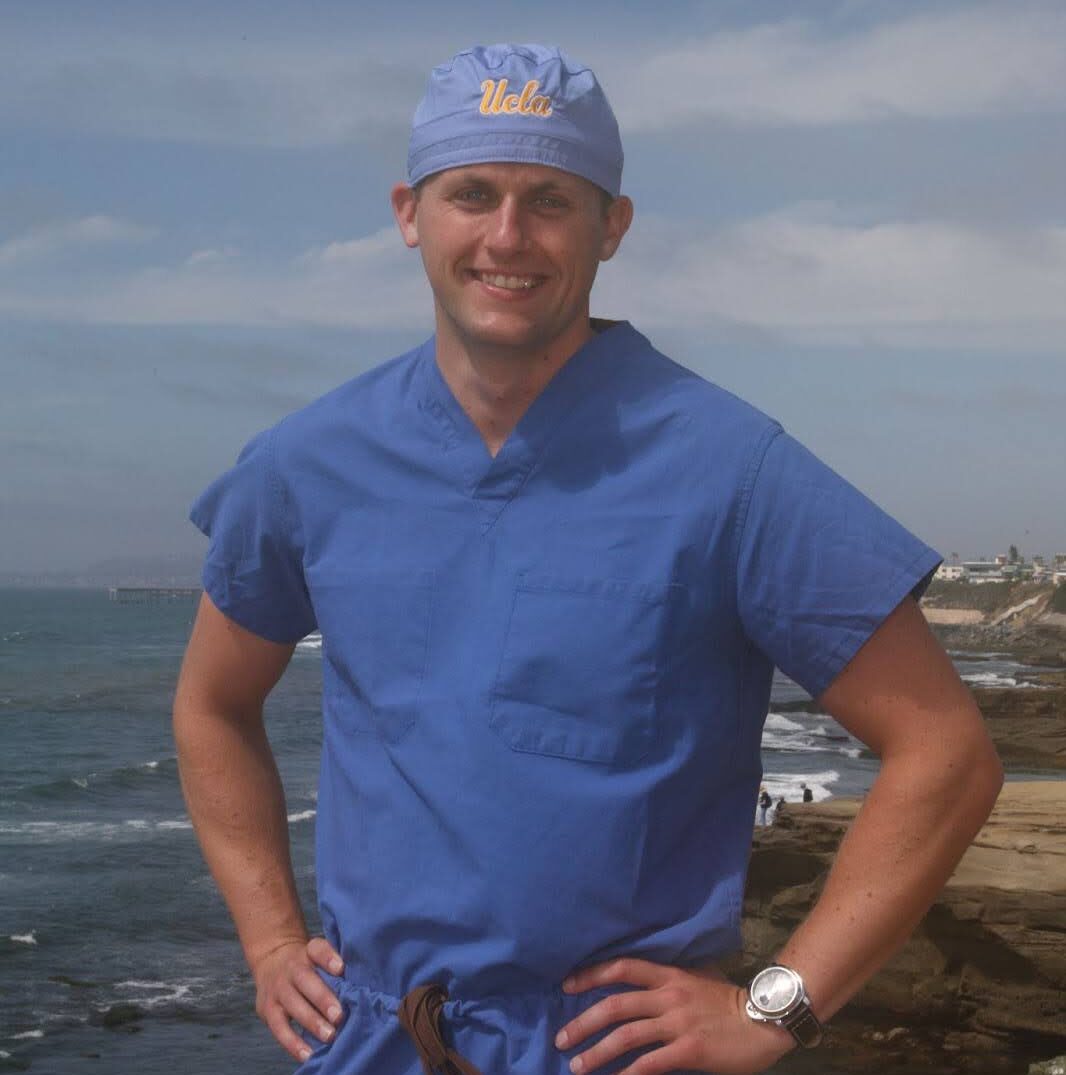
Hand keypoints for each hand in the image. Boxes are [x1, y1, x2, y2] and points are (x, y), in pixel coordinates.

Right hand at [251, 936, 345, 1062]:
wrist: (272, 961)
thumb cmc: (307, 963)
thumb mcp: (318, 956)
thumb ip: (335, 967)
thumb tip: (359, 987)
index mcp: (308, 952)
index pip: (317, 949)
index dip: (328, 958)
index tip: (341, 968)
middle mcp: (291, 969)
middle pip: (305, 981)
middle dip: (323, 999)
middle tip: (339, 1016)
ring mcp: (278, 990)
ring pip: (293, 1005)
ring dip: (312, 1022)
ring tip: (329, 1036)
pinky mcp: (267, 1010)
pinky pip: (279, 1029)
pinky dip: (293, 1043)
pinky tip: (308, 1054)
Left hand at [555, 957, 792, 1074]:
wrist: (764, 1020)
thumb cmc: (728, 1001)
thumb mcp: (695, 979)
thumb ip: (668, 982)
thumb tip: (641, 986)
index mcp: (668, 975)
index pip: (621, 967)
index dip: (590, 975)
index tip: (567, 986)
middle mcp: (668, 996)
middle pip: (614, 1006)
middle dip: (583, 1023)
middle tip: (562, 1039)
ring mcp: (677, 1023)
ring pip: (626, 1036)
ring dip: (596, 1053)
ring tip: (576, 1066)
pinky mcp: (688, 1050)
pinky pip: (649, 1064)